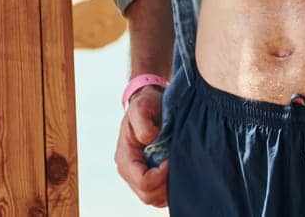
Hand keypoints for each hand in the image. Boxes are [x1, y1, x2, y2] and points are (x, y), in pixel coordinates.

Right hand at [115, 86, 169, 206]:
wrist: (150, 105)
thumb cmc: (146, 105)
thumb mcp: (142, 106)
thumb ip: (143, 121)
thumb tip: (149, 138)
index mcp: (125, 157)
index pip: (143, 181)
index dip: (160, 175)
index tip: (171, 159)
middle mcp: (130, 171)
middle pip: (149, 195)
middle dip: (166, 185)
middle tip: (178, 165)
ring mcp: (139, 176)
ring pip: (155, 199)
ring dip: (169, 188)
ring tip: (179, 169)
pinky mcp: (150, 176)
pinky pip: (160, 194)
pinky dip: (171, 188)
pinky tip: (178, 172)